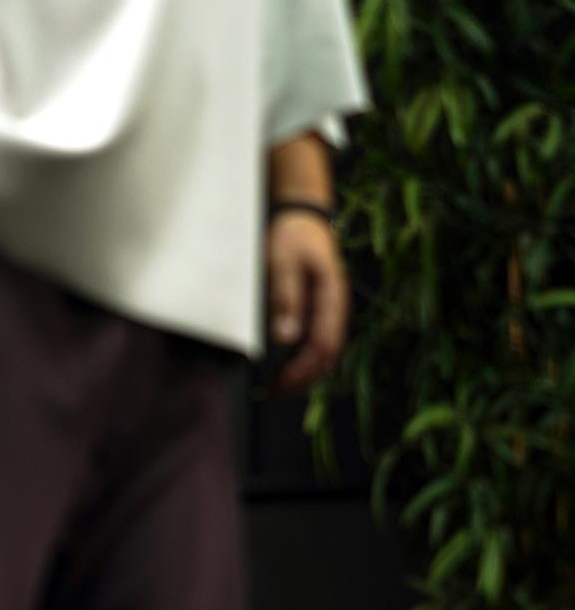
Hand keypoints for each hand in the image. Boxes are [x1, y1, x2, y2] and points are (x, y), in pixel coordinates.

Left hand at [265, 210, 349, 394]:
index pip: (322, 346)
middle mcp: (336, 308)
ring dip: (304, 373)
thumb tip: (286, 339)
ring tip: (277, 385)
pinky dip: (304, 361)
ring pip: (325, 354)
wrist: (302, 218)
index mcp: (331, 297)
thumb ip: (286, 298)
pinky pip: (319, 344)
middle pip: (327, 356)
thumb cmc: (291, 237)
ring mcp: (331, 312)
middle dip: (302, 379)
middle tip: (274, 391)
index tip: (279, 382)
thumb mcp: (282, 262)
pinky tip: (286, 369)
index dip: (301, 370)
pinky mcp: (321, 312)